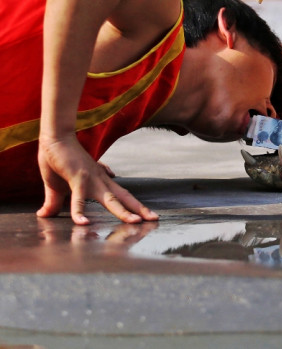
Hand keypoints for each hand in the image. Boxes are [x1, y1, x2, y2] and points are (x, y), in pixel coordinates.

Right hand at [36, 134, 158, 224]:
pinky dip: (80, 212)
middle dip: (140, 209)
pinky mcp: (77, 179)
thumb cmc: (58, 160)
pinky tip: (83, 223)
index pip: (121, 197)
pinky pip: (78, 198)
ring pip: (111, 199)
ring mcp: (91, 180)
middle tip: (155, 219)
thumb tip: (44, 215)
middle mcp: (101, 181)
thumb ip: (55, 202)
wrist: (54, 138)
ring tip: (136, 222)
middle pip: (124, 198)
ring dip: (123, 211)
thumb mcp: (56, 187)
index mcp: (100, 182)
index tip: (145, 217)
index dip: (133, 207)